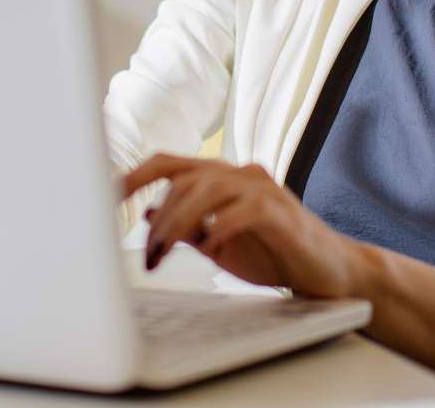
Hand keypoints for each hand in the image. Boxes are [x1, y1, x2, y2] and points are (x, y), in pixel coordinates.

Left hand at [120, 152, 360, 297]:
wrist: (329, 271)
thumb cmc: (272, 253)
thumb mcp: (217, 241)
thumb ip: (185, 226)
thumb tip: (144, 216)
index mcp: (220, 177)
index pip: (168, 163)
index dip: (133, 176)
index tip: (105, 197)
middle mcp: (239, 173)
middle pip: (183, 177)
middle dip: (157, 217)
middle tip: (147, 257)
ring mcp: (263, 189)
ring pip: (207, 188)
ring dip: (177, 223)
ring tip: (164, 256)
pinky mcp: (282, 212)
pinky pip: (242, 211)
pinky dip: (219, 228)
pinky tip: (210, 248)